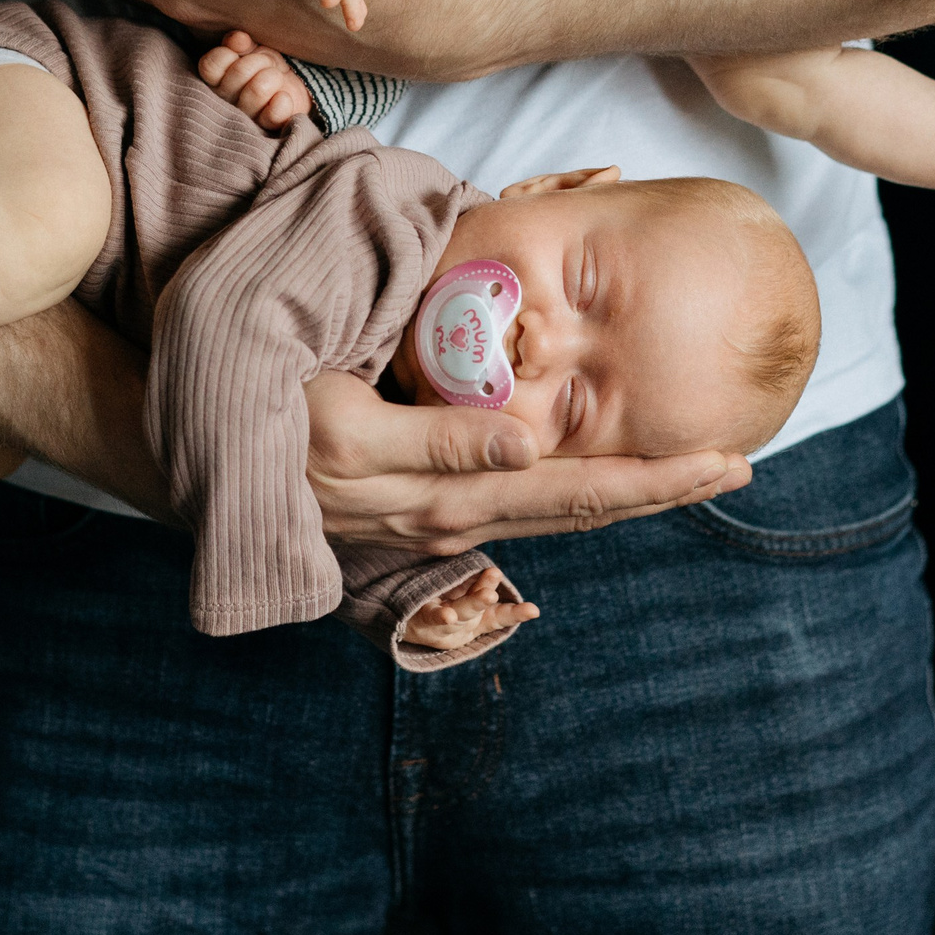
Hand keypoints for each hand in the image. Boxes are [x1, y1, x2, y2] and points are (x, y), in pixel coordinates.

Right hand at [197, 29, 311, 128]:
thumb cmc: (265, 66)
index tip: (243, 50)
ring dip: (274, 76)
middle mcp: (225, 102)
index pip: (210, 65)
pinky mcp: (267, 128)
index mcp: (216, 80)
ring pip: (258, 89)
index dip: (229, 53)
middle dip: (261, 60)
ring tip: (276, 79)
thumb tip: (238, 39)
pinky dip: (282, 101)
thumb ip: (240, 42)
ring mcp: (245, 118)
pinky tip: (283, 97)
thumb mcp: (252, 48)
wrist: (294, 86)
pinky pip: (273, 114)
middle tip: (268, 64)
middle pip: (240, 71)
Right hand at [304, 370, 749, 553]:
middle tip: (739, 464)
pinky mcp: (420, 504)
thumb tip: (529, 442)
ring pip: (554, 508)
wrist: (195, 452)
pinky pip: (517, 501)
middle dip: (662, 488)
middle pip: (581, 508)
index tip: (727, 460)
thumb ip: (438, 439)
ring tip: (690, 468)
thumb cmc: (264, 419)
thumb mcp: (345, 428)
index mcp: (446, 496)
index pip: (576, 492)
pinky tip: (598, 472)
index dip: (655, 478)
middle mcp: (454, 515)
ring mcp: (439, 515)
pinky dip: (573, 488)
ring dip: (625, 490)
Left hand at [400, 565, 539, 651]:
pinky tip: (448, 614)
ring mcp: (445, 623)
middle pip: (478, 610)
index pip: (500, 615)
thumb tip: (496, 571)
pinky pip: (434, 617)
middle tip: (497, 591)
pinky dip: (442, 616)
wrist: (404, 621)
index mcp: (478, 618)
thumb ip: (481, 584)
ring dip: (474, 603)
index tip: (533, 610)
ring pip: (461, 612)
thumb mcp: (464, 593)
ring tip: (487, 595)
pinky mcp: (425, 619)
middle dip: (488, 600)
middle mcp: (464, 623)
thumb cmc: (442, 602)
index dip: (517, 614)